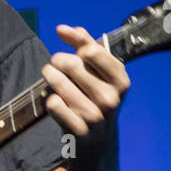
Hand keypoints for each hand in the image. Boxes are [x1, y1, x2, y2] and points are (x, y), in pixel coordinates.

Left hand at [41, 25, 129, 154]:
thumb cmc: (95, 98)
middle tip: (54, 65)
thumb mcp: (99, 73)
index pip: (93, 51)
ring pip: (59, 83)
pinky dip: (49, 99)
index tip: (65, 39)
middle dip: (57, 60)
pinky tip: (55, 102)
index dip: (74, 42)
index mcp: (121, 81)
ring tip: (50, 76)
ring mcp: (96, 116)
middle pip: (71, 65)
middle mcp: (111, 98)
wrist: (97, 142)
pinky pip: (53, 103)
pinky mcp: (78, 130)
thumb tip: (62, 28)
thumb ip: (84, 46)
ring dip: (49, 76)